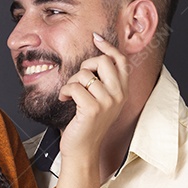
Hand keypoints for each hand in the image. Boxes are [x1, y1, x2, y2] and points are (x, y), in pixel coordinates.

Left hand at [57, 33, 129, 167]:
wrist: (83, 149)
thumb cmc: (87, 123)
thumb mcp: (101, 99)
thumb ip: (103, 80)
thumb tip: (98, 53)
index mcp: (123, 91)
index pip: (121, 60)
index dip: (108, 46)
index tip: (95, 38)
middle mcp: (119, 95)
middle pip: (102, 61)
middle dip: (85, 66)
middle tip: (78, 80)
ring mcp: (107, 102)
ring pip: (84, 74)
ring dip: (71, 82)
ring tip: (70, 95)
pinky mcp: (92, 108)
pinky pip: (74, 87)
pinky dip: (64, 92)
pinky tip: (65, 100)